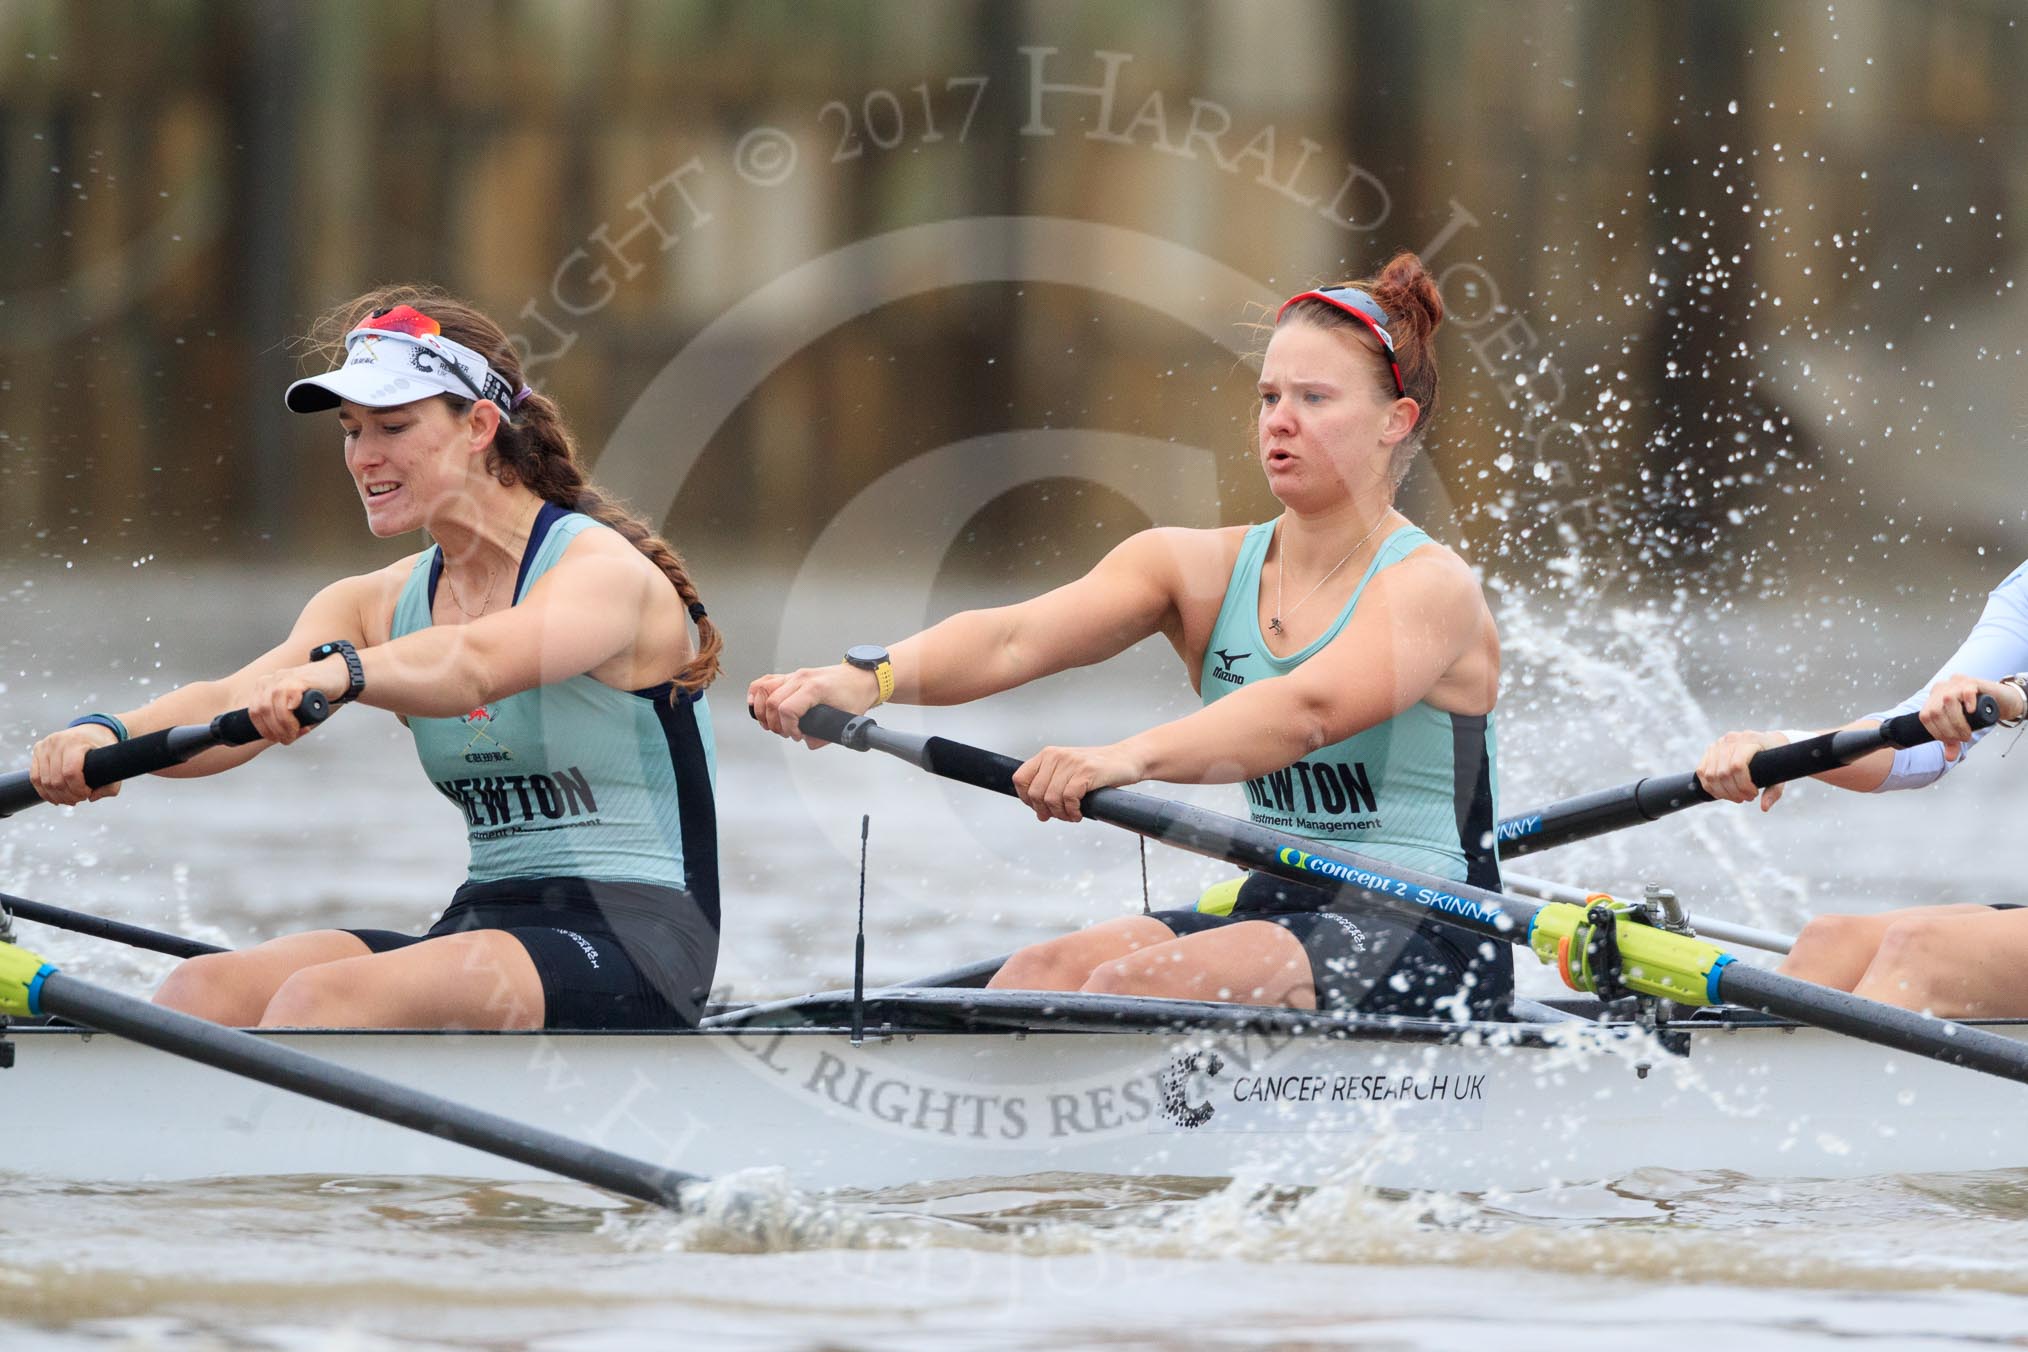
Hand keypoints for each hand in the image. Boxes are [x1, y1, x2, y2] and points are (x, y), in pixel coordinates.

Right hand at [28, 724, 122, 805]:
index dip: (78, 789)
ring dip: (57, 796)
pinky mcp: (38, 749)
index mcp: (77, 742)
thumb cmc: (103, 748)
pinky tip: (56, 797)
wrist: (93, 730)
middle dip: (69, 795)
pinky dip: (44, 791)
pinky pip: (35, 777)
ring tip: (70, 799)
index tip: (88, 793)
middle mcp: (57, 741)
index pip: (71, 773)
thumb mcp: (113, 763)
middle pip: (56, 780)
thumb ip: (110, 786)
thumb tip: (91, 798)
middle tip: (80, 799)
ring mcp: (45, 745)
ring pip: (44, 781)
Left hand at [247, 665, 344, 744]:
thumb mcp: (291, 703)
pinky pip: (290, 694)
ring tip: (296, 731)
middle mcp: (270, 680)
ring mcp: (284, 678)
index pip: (254, 712)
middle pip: (262, 710)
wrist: (336, 674)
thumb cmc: (314, 690)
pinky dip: (293, 709)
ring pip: (273, 706)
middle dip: (275, 729)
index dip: (264, 730)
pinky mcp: (300, 678)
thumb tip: (282, 737)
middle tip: (289, 737)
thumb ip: (282, 716)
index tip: (276, 738)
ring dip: (284, 724)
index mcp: (264, 687)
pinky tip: (301, 714)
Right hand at [747, 663, 881, 747]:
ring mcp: (795, 675)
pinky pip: (765, 681)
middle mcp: (801, 678)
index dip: (787, 727)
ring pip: (763, 688)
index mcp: (815, 688)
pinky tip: (757, 705)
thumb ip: (825, 735)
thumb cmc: (854, 694)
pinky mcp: (792, 676)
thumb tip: (807, 741)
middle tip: (785, 733)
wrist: (860, 678)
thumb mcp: (845, 719)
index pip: (787, 708)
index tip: (796, 735)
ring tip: (769, 723)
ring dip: (761, 709)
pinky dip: (756, 693)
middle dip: (774, 723)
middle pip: (772, 701)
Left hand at [1011, 743, 1144, 822]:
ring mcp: (1071, 762)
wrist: (1127, 759)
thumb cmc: (1097, 770)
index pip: (1020, 779)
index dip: (1026, 799)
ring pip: (1051, 798)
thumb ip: (1051, 785)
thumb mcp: (1068, 771)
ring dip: (1061, 814)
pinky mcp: (1086, 771)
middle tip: (1060, 816)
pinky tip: (1079, 813)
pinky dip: (1072, 811)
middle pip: (1035, 793)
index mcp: (1048, 754)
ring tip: (1072, 815)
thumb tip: (1039, 812)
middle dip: (1045, 811)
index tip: (1040, 808)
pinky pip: (1069, 798)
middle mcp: (1056, 755)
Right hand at [1695, 729, 1790, 810]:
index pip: (1737, 766)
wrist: (1768, 741)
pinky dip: (1710, 786)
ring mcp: (1718, 744)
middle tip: (1744, 798)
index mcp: (1748, 740)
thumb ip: (1774, 791)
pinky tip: (1722, 793)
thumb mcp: (1780, 774)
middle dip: (1733, 792)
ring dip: (1721, 792)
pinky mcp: (1710, 750)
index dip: (1743, 785)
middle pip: (1723, 773)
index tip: (1754, 794)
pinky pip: (1702, 772)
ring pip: (1710, 774)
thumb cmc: (1776, 759)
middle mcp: (1730, 740)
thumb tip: (1764, 808)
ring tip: (1734, 797)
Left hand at [1920, 673, 2014, 757]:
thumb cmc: (1975, 713)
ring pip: (1948, 701)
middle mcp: (1941, 689)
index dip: (1936, 732)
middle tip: (1963, 738)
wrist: (1996, 699)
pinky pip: (1966, 689)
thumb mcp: (1961, 727)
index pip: (1925, 717)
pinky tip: (1972, 711)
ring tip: (1967, 732)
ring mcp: (1955, 683)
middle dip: (1948, 730)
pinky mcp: (1971, 681)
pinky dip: (1968, 702)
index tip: (1950, 741)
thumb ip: (1953, 741)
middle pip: (1935, 711)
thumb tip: (1949, 757)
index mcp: (1933, 698)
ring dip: (1958, 722)